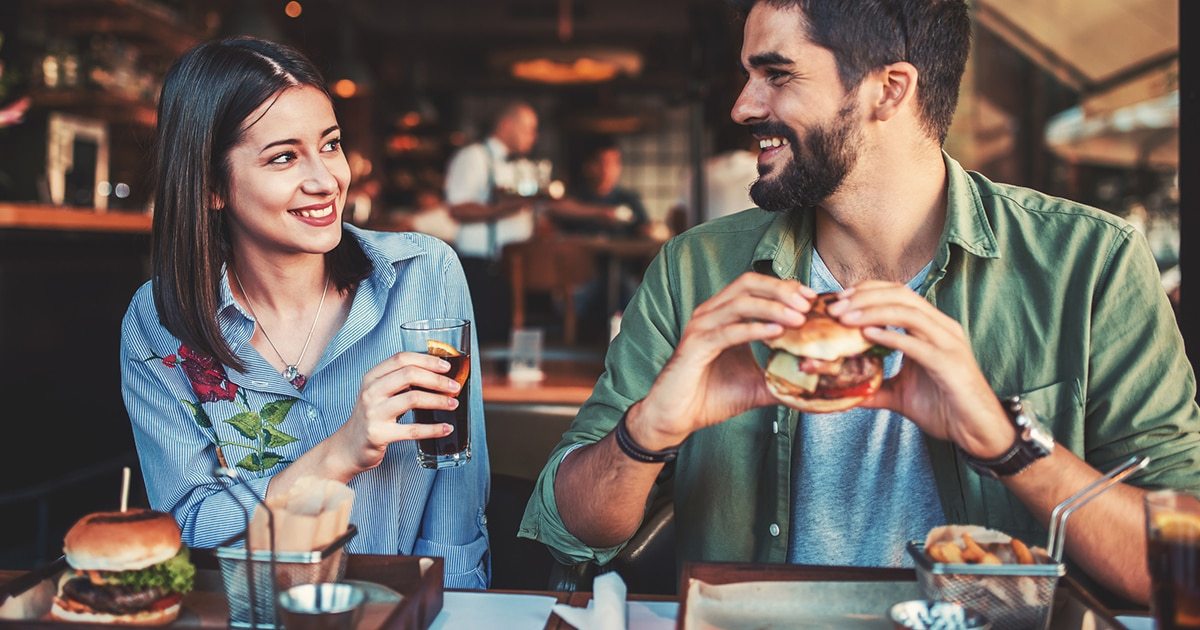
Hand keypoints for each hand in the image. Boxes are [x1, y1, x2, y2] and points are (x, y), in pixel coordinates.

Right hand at [332, 352, 463, 471]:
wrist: (348, 446)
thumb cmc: (371, 417)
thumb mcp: (380, 393)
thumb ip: (401, 381)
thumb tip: (437, 374)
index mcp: (372, 377)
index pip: (401, 358)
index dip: (427, 360)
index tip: (446, 366)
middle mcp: (371, 391)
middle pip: (409, 374)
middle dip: (437, 379)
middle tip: (455, 386)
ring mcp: (374, 412)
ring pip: (412, 398)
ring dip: (438, 400)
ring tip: (453, 404)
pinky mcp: (379, 434)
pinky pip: (412, 430)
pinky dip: (433, 429)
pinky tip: (445, 428)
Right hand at [630, 272, 816, 448]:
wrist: (676, 418)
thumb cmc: (710, 398)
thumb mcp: (756, 385)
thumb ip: (782, 377)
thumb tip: (815, 381)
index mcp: (724, 315)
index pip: (756, 287)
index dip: (785, 288)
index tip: (813, 299)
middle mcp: (711, 314)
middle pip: (748, 284)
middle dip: (781, 289)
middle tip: (808, 303)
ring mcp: (701, 327)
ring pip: (740, 303)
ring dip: (773, 307)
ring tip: (799, 317)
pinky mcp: (696, 346)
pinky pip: (729, 331)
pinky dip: (754, 329)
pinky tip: (777, 332)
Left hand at [827, 281, 1014, 457]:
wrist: (976, 431)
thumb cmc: (943, 409)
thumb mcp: (899, 393)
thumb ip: (873, 386)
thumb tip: (842, 390)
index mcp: (931, 327)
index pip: (897, 293)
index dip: (866, 291)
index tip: (838, 301)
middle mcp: (941, 328)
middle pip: (900, 294)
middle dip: (864, 296)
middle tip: (835, 309)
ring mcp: (947, 342)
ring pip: (908, 312)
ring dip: (872, 311)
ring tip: (845, 319)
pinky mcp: (949, 362)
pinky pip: (916, 343)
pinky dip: (890, 336)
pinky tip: (868, 335)